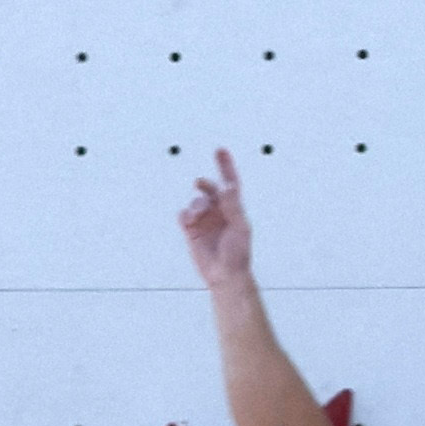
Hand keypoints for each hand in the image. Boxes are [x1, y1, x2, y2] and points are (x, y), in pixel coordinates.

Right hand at [178, 147, 253, 288]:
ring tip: (199, 216)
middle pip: (209, 189)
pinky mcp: (191, 230)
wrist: (224, 274)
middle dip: (205, 185)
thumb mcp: (240, 227)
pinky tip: (190, 221)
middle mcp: (219, 211)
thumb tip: (228, 186)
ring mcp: (205, 220)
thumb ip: (233, 206)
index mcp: (234, 208)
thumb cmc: (238, 253)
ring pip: (196, 202)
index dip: (225, 166)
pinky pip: (184, 215)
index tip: (220, 150)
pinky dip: (185, 215)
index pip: (230, 182)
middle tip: (200, 183)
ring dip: (196, 205)